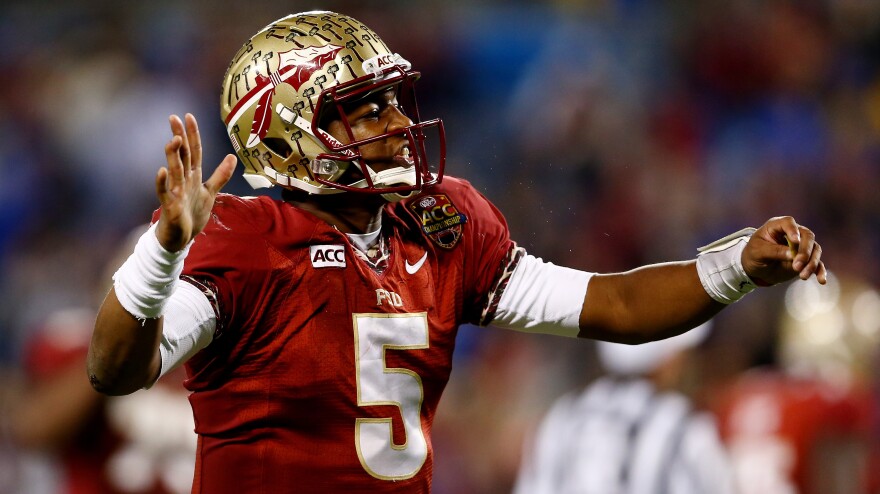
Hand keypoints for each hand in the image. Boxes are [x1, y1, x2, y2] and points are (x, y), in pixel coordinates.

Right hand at [155, 113, 236, 251]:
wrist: (180, 238)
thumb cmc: (192, 214)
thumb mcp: (210, 192)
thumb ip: (220, 175)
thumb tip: (232, 157)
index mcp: (194, 176)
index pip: (194, 151)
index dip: (193, 134)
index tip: (188, 116)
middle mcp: (184, 181)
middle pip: (183, 156)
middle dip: (179, 137)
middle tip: (173, 118)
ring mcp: (176, 192)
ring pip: (175, 171)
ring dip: (174, 156)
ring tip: (174, 140)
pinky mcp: (170, 206)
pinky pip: (164, 192)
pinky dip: (162, 182)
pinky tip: (161, 171)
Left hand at [741, 216, 826, 285]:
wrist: (756, 269)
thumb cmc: (753, 255)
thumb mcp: (758, 252)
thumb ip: (774, 251)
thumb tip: (792, 255)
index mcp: (777, 226)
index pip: (788, 223)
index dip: (793, 230)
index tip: (795, 242)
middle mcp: (793, 233)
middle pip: (807, 236)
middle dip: (805, 251)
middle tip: (797, 266)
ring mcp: (801, 246)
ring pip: (815, 249)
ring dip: (812, 263)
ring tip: (802, 276)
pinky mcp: (806, 259)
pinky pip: (818, 263)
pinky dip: (820, 271)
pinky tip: (821, 280)